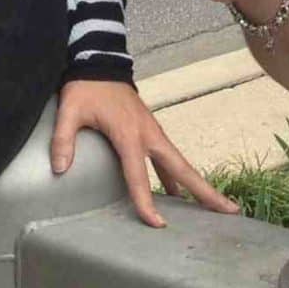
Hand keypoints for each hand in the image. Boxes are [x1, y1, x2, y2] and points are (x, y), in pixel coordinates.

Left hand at [51, 79, 239, 226]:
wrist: (101, 63)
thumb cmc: (86, 88)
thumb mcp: (70, 111)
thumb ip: (63, 140)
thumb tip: (59, 170)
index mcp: (130, 134)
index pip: (139, 176)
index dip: (147, 202)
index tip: (158, 225)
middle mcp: (149, 135)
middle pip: (182, 169)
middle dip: (206, 191)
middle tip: (229, 211)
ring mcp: (153, 133)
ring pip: (180, 165)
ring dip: (198, 185)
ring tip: (217, 208)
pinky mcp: (150, 132)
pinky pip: (168, 159)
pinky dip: (177, 177)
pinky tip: (177, 194)